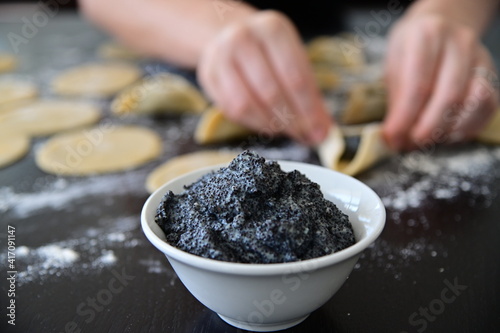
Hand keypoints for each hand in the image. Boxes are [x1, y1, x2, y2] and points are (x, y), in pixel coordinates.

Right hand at [197, 10, 331, 144]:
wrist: (232, 35)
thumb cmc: (270, 52)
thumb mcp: (296, 62)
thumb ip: (310, 95)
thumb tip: (321, 131)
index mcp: (272, 29)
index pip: (295, 77)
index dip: (308, 110)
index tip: (318, 131)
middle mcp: (243, 38)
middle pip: (270, 92)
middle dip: (290, 121)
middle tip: (302, 135)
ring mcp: (220, 56)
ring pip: (246, 104)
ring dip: (269, 124)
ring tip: (284, 130)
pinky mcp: (207, 75)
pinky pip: (230, 110)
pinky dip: (252, 123)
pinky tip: (265, 124)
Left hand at [383, 13, 498, 150]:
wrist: (438, 25)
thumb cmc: (411, 49)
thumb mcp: (393, 66)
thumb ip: (396, 100)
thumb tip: (394, 136)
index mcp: (427, 35)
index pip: (418, 84)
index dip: (405, 117)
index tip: (393, 137)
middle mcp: (459, 43)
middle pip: (448, 95)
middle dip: (428, 128)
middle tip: (411, 143)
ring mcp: (480, 57)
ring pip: (474, 102)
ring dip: (449, 129)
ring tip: (428, 140)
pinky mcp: (491, 74)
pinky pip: (488, 106)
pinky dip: (468, 127)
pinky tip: (448, 134)